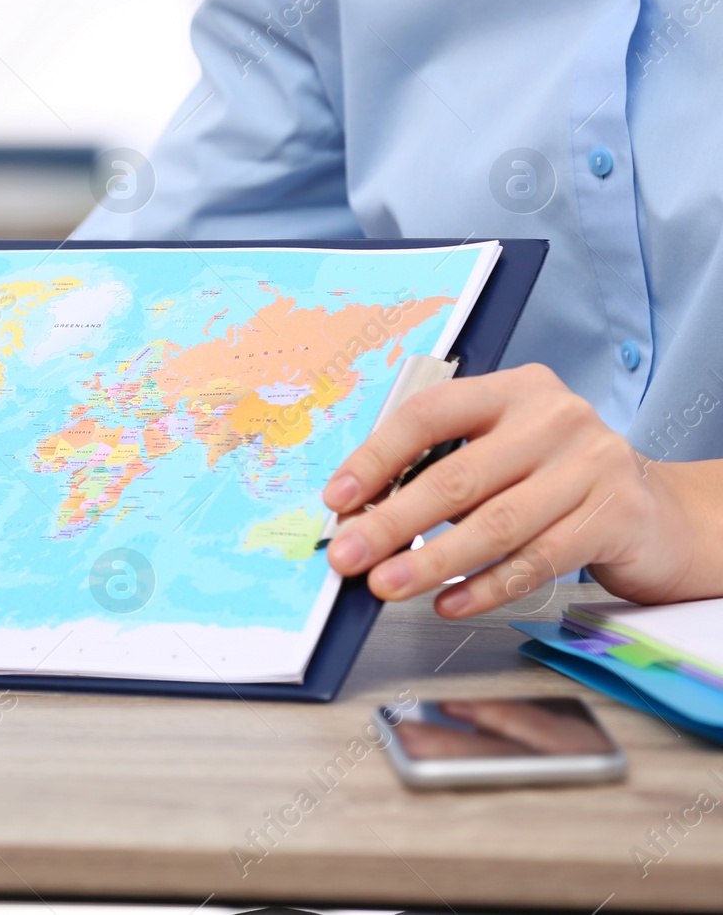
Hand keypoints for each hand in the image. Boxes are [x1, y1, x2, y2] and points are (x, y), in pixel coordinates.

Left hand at [322, 363, 698, 617]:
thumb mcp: (501, 452)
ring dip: (431, 561)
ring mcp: (590, 465)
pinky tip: (449, 602)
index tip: (338, 497)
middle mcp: (554, 418)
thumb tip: (361, 514)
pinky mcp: (614, 516)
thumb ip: (441, 469)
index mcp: (513, 390)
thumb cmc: (556, 478)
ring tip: (387, 584)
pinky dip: (485, 587)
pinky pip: (535, 560)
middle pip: (456, 476)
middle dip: (392, 522)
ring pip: (494, 523)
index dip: (377, 457)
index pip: (430, 415)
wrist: (654, 510)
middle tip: (349, 555)